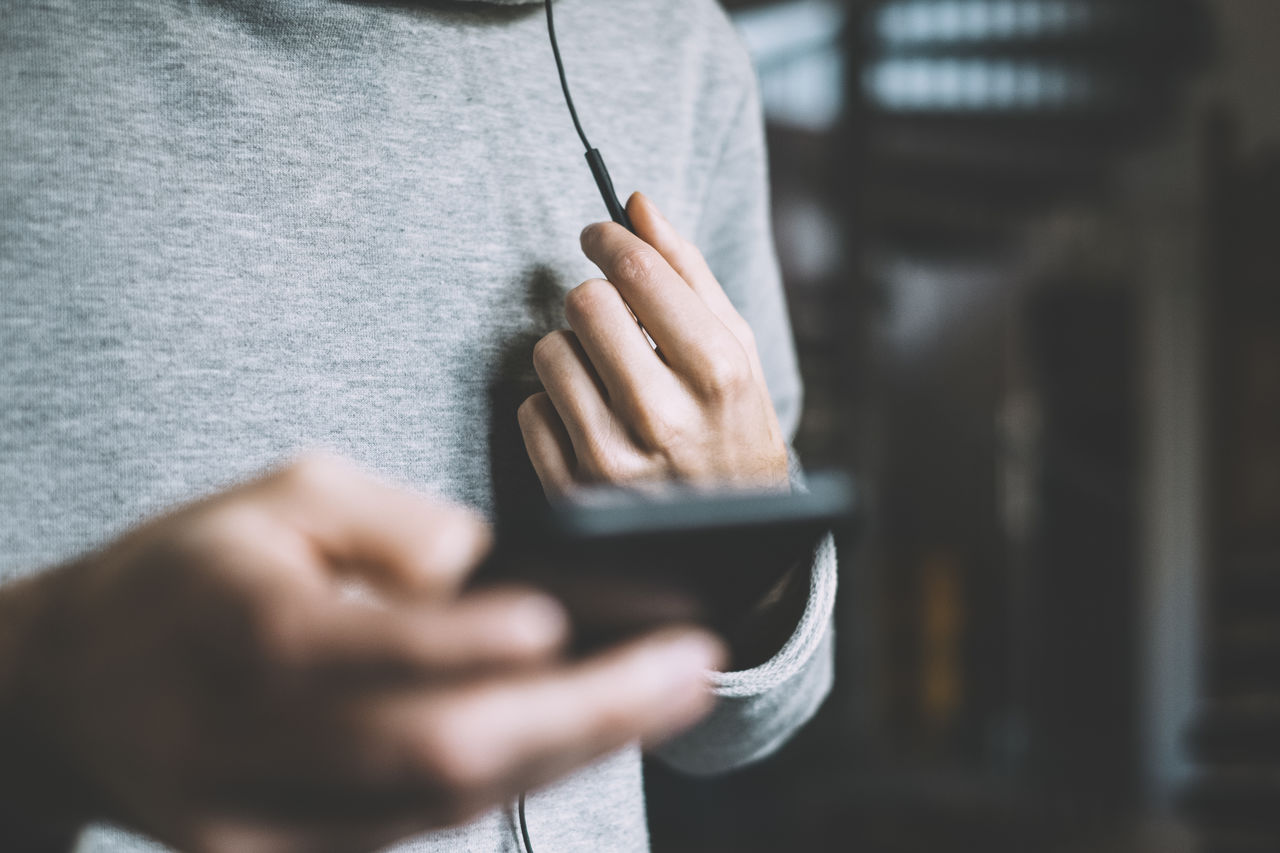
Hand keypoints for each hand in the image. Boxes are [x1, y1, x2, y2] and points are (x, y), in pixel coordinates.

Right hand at [0, 455, 723, 852]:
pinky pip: (417, 833)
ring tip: (669, 694)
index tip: (566, 619)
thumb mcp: (281, 494)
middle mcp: (242, 739)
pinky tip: (590, 733)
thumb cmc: (199, 568)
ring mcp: (256, 822)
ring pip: (440, 807)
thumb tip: (495, 575)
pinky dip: (515, 782)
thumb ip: (389, 525)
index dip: (465, 643)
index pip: (361, 648)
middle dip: (581, 712)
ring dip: (572, 751)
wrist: (78, 684)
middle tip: (690, 666)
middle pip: (432, 750)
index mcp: (236, 624)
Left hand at [518, 192, 788, 495]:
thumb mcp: (736, 352)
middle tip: (612, 316)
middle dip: (596, 300)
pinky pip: (529, 409)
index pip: (637, 270)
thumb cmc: (732, 430)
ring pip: (548, 351)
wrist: (731, 539)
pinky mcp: (571, 491)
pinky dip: (554, 407)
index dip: (609, 238)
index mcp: (715, 372)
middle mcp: (662, 416)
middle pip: (585, 302)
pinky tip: (591, 422)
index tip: (600, 234)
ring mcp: (612, 459)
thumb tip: (637, 203)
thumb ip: (688, 273)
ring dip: (573, 354)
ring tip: (609, 380)